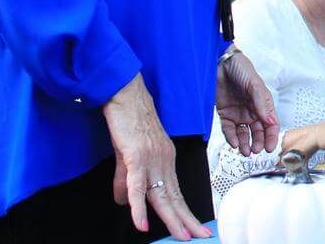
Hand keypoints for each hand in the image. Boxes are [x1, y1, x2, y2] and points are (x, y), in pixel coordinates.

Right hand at [103, 74, 210, 239]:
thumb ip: (125, 179)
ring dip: (171, 219)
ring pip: (161, 195)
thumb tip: (124, 202)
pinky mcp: (136, 156)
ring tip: (181, 236)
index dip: (185, 212)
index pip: (177, 192)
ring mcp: (151, 159)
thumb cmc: (129, 120)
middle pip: (175, 197)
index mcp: (165, 160)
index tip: (195, 227)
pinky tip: (142, 223)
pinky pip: (138, 187)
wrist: (125, 95)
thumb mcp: (127, 155)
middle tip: (200, 237)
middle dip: (187, 220)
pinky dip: (139, 207)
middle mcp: (163, 161)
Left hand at [216, 48, 280, 155]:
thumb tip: (269, 121)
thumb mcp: (255, 85)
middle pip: (258, 132)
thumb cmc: (241, 68)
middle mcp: (252, 111)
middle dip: (258, 143)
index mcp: (263, 104)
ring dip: (245, 144)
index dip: (271, 136)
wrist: (220, 63)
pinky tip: (234, 143)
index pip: (270, 124)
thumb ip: (262, 103)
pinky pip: (229, 130)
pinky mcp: (225, 114)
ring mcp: (238, 114)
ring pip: (244, 134)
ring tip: (245, 151)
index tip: (270, 147)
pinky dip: (232, 138)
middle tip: (256, 150)